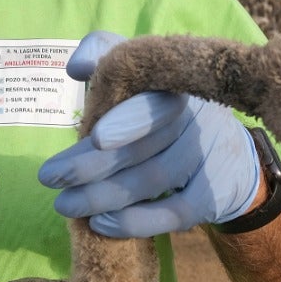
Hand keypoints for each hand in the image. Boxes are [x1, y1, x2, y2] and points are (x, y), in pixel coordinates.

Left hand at [38, 31, 262, 238]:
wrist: (230, 157)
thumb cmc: (165, 112)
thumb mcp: (141, 77)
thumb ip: (105, 57)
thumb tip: (76, 66)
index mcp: (174, 85)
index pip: (154, 100)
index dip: (129, 120)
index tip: (96, 138)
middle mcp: (196, 117)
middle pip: (143, 146)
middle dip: (91, 165)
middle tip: (49, 177)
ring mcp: (207, 156)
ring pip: (152, 180)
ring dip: (103, 196)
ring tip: (64, 205)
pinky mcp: (212, 195)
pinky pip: (173, 213)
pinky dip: (136, 222)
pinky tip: (102, 224)